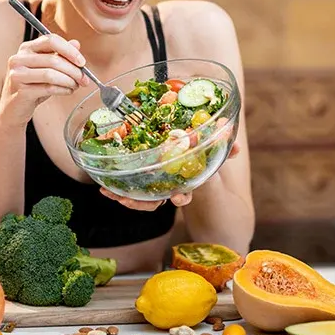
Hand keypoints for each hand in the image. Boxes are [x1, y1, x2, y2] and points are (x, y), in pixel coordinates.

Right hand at [0, 33, 90, 127]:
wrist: (13, 109)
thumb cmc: (31, 87)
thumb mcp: (46, 68)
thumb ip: (60, 55)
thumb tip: (76, 44)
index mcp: (26, 48)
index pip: (51, 40)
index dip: (69, 50)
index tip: (82, 62)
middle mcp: (19, 59)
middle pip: (53, 59)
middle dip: (74, 70)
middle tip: (84, 79)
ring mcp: (17, 75)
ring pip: (51, 74)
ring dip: (69, 81)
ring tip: (76, 86)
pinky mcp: (21, 91)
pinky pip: (48, 88)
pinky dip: (63, 90)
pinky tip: (68, 91)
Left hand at [99, 141, 240, 210]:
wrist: (191, 160)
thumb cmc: (201, 157)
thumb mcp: (212, 153)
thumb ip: (224, 146)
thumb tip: (232, 131)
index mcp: (185, 183)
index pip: (184, 194)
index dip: (181, 197)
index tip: (178, 198)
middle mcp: (168, 189)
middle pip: (154, 202)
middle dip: (139, 204)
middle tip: (125, 201)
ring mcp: (154, 188)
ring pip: (137, 200)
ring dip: (121, 198)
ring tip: (108, 192)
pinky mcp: (141, 183)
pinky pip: (127, 190)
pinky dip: (115, 190)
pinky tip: (102, 186)